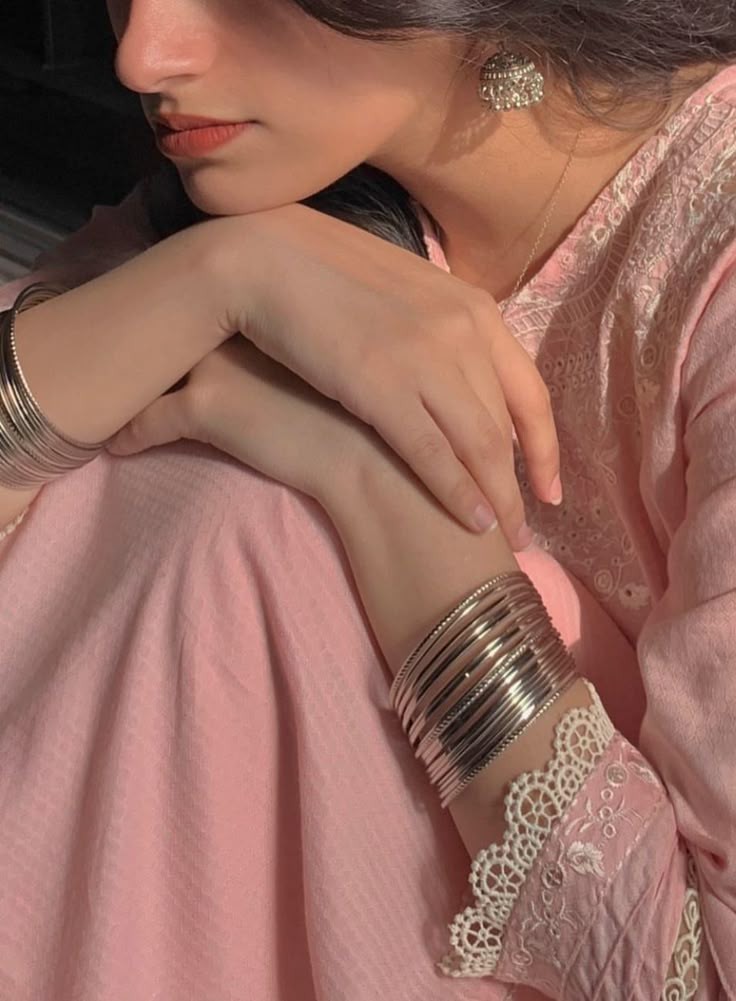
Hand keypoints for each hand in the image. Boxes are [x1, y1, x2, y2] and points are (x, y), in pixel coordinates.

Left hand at [105, 335, 366, 504]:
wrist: (368, 456)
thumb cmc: (372, 422)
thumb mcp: (347, 372)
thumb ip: (319, 357)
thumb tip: (308, 367)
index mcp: (272, 313)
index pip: (213, 311)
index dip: (194, 328)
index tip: (180, 341)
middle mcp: (238, 330)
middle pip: (177, 334)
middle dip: (152, 346)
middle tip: (130, 362)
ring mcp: (217, 366)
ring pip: (152, 373)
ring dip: (131, 390)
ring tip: (113, 401)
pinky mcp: (202, 409)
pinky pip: (146, 424)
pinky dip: (129, 437)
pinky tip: (118, 447)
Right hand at [211, 203, 559, 548]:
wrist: (266, 257)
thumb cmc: (328, 277)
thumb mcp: (404, 296)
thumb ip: (438, 332)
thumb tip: (455, 371)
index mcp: (472, 308)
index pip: (528, 390)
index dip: (545, 446)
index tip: (550, 487)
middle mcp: (462, 332)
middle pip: (507, 425)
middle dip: (523, 484)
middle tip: (528, 530)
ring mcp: (424, 358)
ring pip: (481, 444)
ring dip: (500, 498)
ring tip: (508, 539)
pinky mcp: (381, 386)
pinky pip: (433, 452)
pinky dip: (459, 493)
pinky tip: (475, 524)